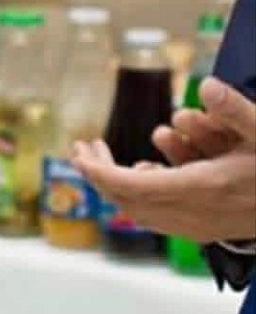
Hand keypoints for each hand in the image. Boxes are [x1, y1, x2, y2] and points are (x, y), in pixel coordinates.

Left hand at [71, 77, 255, 242]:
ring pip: (143, 212)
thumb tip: (205, 85)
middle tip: (84, 147)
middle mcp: (196, 213)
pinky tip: (144, 171)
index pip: (133, 186)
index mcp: (203, 188)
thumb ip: (236, 110)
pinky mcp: (208, 228)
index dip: (99, 171)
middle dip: (100, 173)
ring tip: (102, 156)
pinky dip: (143, 195)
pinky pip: (162, 218)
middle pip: (130, 201)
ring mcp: (201, 225)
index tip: (77, 153)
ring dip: (119, 184)